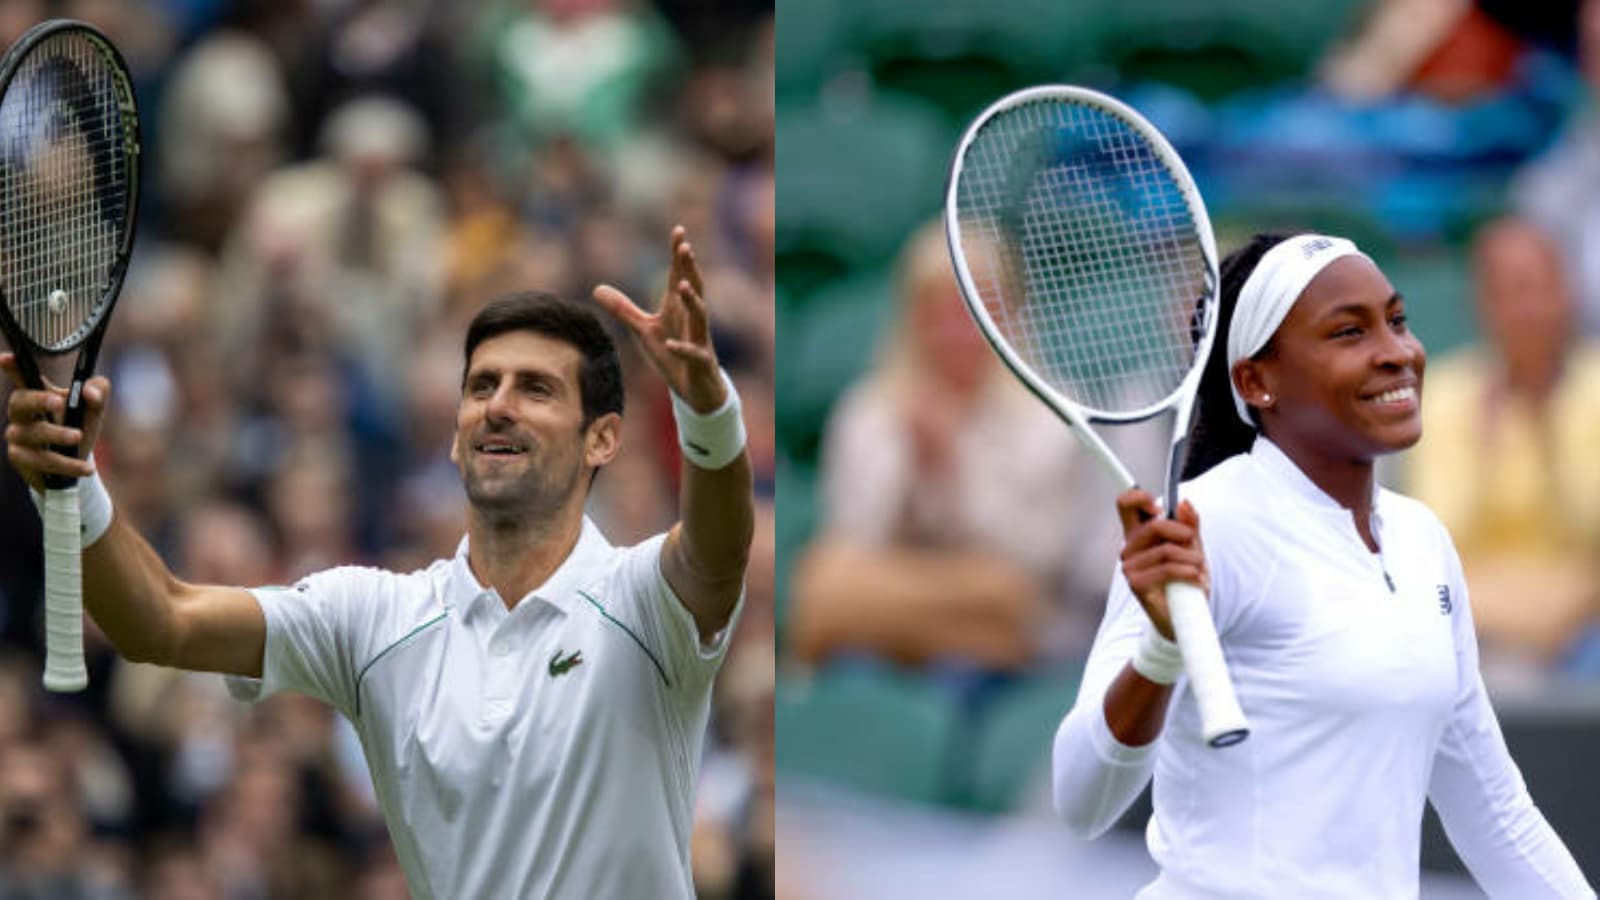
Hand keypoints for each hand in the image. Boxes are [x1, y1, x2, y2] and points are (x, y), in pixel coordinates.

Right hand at [2, 353, 108, 491]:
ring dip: (57, 435)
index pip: (21, 378)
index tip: (7, 358)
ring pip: (32, 434)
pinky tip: (86, 468)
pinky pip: (41, 462)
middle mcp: (20, 414)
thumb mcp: (93, 409)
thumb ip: (97, 393)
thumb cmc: (79, 427)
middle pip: (19, 402)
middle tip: (59, 402)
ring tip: (79, 436)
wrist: (75, 464)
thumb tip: (91, 392)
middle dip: (38, 401)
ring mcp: (17, 437)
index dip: (13, 368)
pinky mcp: (22, 461)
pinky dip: (67, 465)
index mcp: (35, 395)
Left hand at [592, 226, 724, 411]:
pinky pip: (693, 353)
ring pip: (699, 315)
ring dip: (692, 300)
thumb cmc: (672, 354)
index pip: (679, 276)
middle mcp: (691, 319)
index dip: (678, 256)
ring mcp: (698, 339)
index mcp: (678, 309)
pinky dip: (683, 348)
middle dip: (690, 268)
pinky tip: (672, 343)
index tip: (678, 232)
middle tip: (685, 247)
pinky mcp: (700, 361)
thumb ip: (623, 309)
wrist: (694, 389)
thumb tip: (596, 288)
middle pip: (694, 288)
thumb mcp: (643, 330)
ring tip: (684, 284)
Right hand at [1115, 488, 1208, 640]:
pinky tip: (1195, 580)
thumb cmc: (1184, 581)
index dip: (1139, 497)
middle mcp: (1129, 549)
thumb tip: (1185, 503)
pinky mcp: (1137, 584)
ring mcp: (1130, 567)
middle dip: (1182, 533)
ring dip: (1191, 559)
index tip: (1160, 506)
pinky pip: (1168, 569)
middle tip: (1193, 543)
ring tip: (1198, 571)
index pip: (1125, 505)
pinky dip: (1188, 573)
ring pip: (1166, 550)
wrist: (1182, 617)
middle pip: (1154, 525)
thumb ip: (1189, 526)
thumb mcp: (1192, 549)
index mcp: (1139, 535)